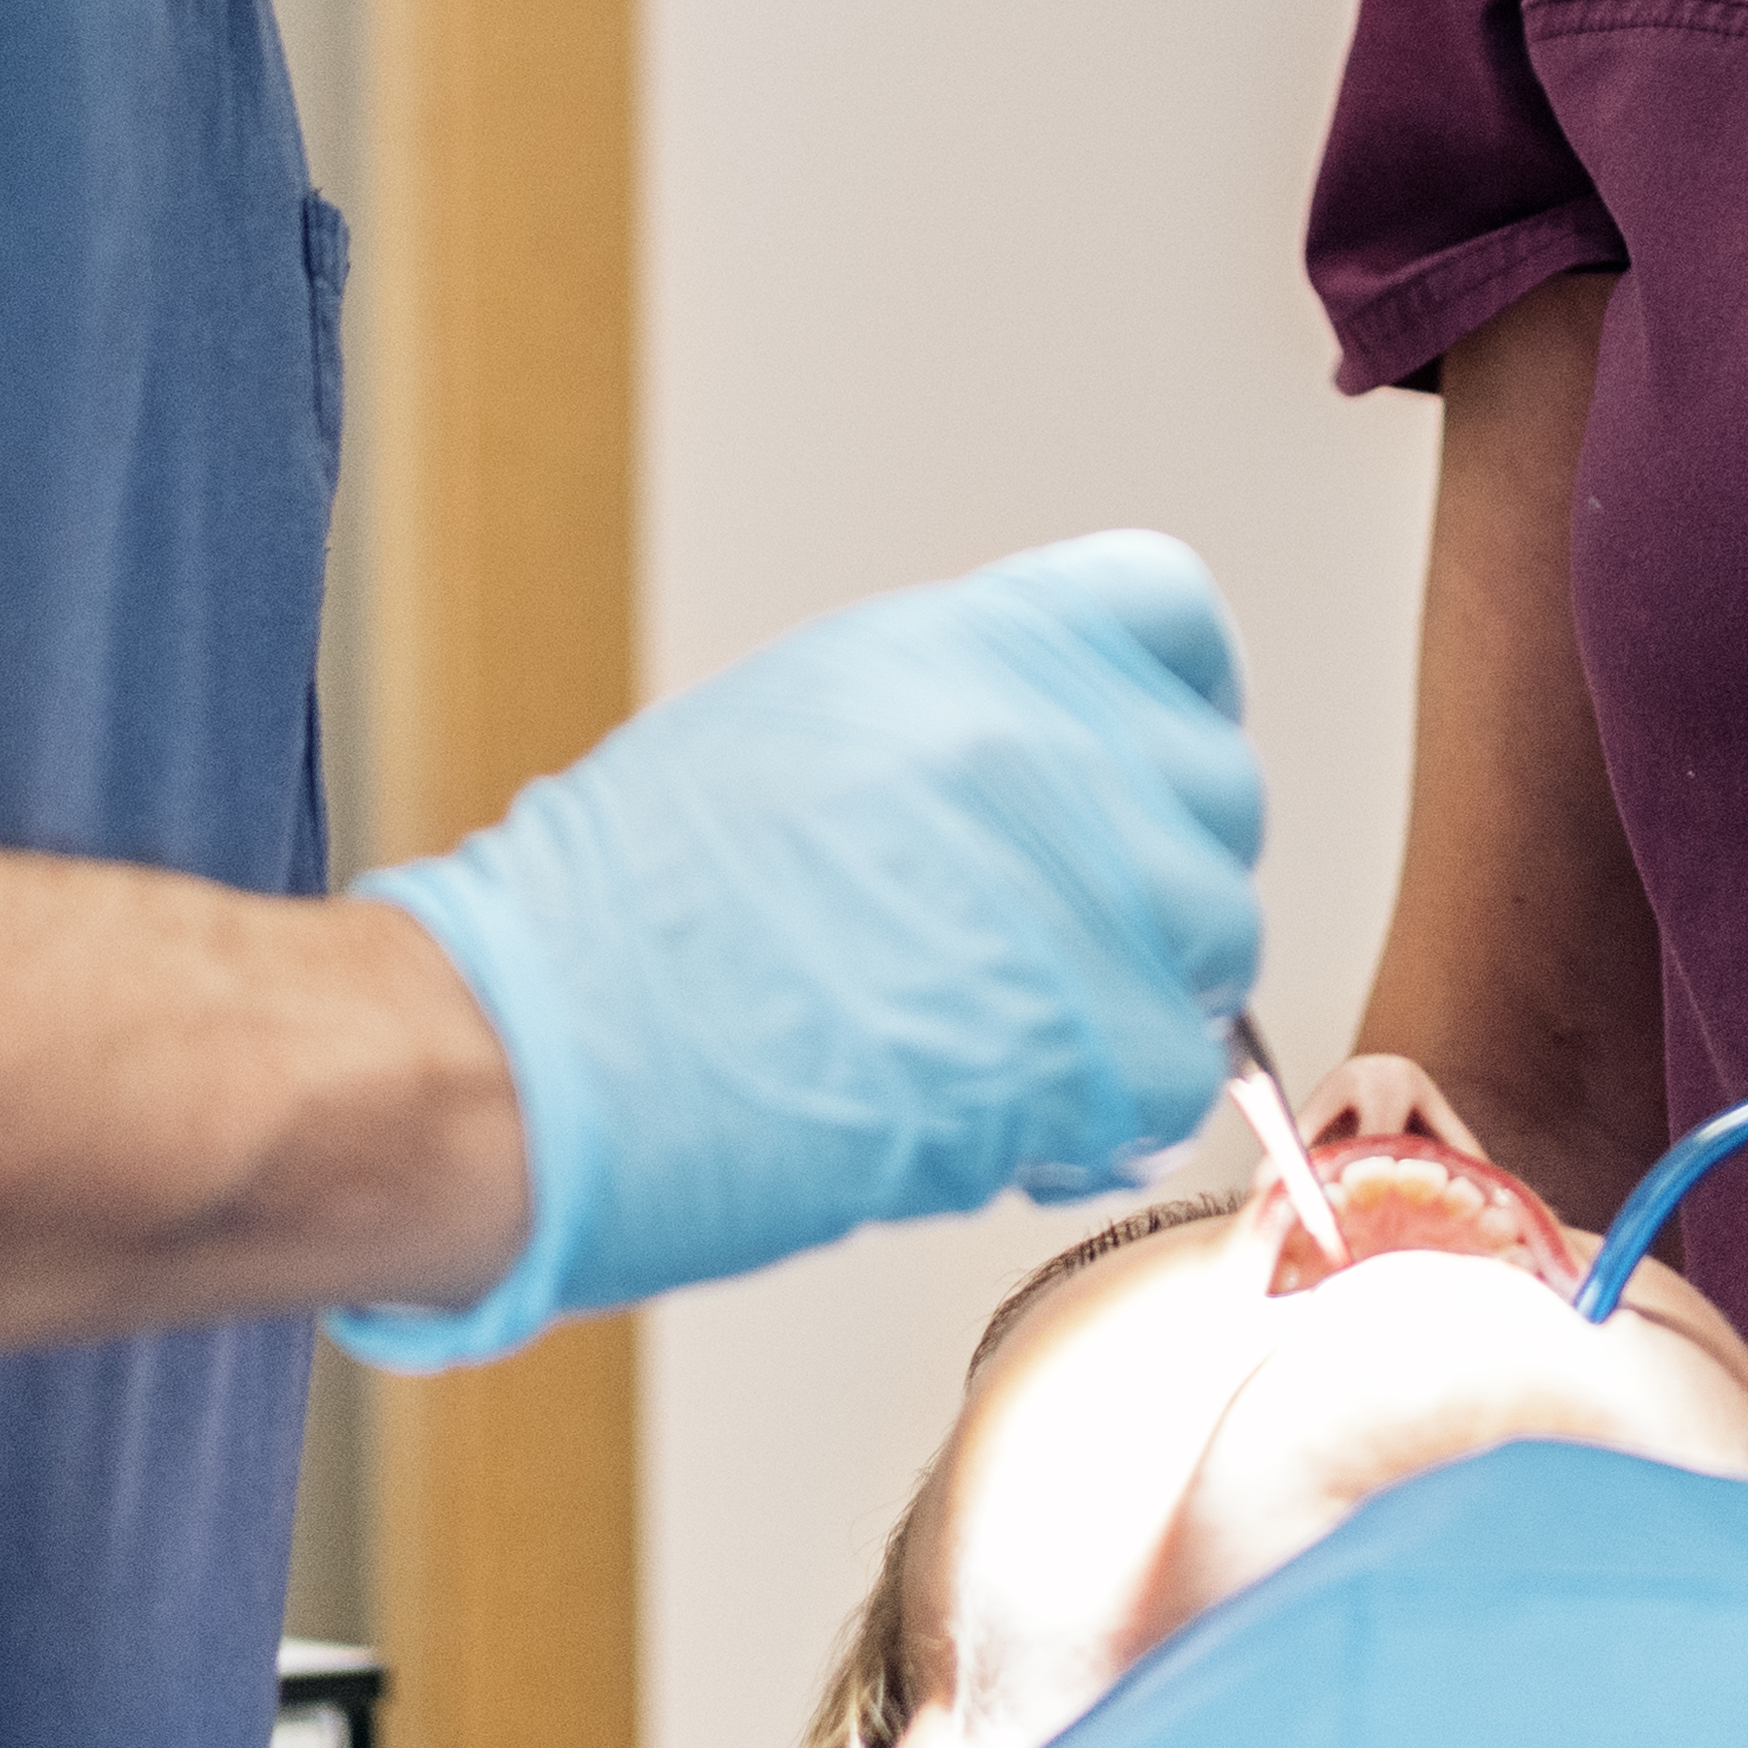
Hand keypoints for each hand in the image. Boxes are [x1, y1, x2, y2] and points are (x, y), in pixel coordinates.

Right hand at [340, 532, 1266, 1366]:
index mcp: (972, 642)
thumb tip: (1054, 786)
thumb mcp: (803, 723)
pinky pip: (1176, 1082)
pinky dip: (1103, 1120)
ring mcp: (1081, 891)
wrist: (533, 1047)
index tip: (1116, 787)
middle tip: (1038, 955)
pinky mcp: (1091, 1044)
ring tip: (998, 1046)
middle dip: (1143, 886)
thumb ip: (958, 726)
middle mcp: (1044, 743)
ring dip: (1133, 1006)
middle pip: (1213, 800)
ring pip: (1214, 946)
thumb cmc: (621, 914)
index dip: (1153, 716)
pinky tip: (998, 1126)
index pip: (1168, 621)